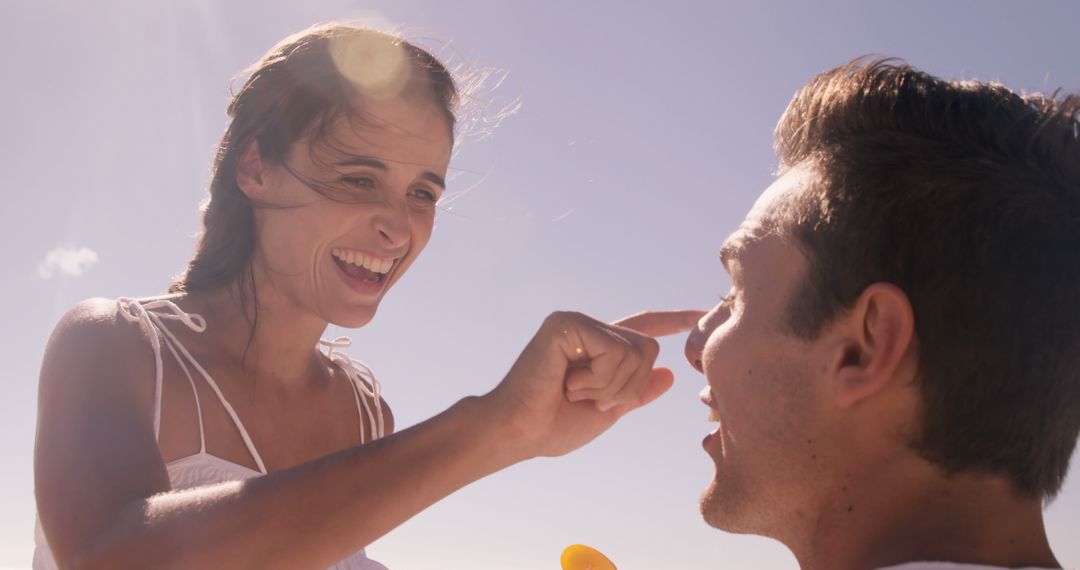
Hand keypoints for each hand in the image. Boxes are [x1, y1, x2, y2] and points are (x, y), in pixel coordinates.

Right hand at [482, 309, 703, 460]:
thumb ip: (637, 391)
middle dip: (628, 387)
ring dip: (610, 387)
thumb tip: (669, 372)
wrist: (519, 431)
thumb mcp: (607, 411)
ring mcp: (577, 321)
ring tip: (574, 391)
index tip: (702, 314)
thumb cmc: (552, 425)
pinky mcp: (567, 323)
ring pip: (634, 352)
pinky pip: (613, 350)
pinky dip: (597, 378)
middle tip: (590, 399)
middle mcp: (589, 327)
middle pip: (648, 349)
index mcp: (598, 346)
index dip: (674, 320)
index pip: (643, 327)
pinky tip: (568, 382)